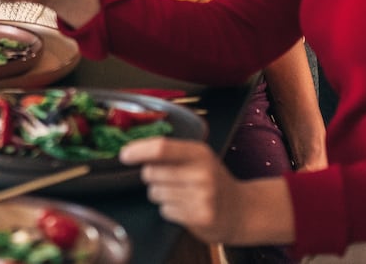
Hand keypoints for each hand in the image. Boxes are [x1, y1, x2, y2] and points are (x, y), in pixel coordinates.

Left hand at [122, 138, 294, 246]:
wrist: (242, 211)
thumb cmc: (212, 181)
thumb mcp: (198, 159)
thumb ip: (170, 153)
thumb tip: (132, 151)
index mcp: (199, 152)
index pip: (161, 147)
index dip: (138, 150)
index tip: (124, 155)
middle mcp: (202, 172)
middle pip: (151, 172)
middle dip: (151, 177)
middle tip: (167, 180)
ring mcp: (203, 196)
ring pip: (155, 193)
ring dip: (160, 195)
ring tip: (180, 195)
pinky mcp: (200, 217)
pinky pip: (165, 211)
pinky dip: (169, 210)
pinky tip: (185, 208)